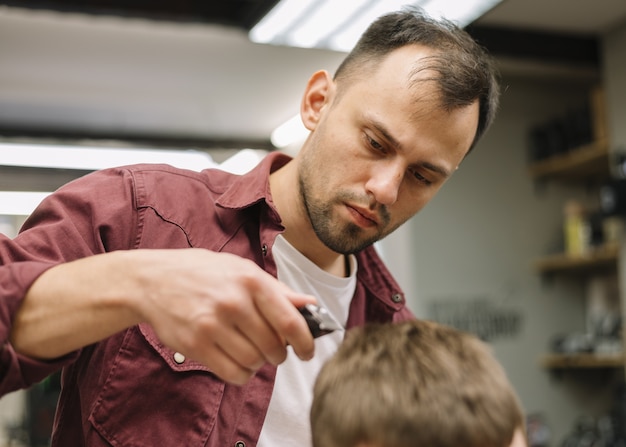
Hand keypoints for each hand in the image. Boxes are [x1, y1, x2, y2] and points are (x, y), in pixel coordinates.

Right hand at [130, 248, 316, 384]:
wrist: (152, 280)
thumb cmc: (202, 272)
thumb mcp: (241, 269)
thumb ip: (278, 290)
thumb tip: (311, 304)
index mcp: (250, 280)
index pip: (290, 321)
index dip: (305, 342)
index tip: (308, 352)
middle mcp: (233, 302)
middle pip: (273, 346)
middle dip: (279, 354)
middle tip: (274, 350)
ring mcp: (212, 325)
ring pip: (254, 362)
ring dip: (259, 363)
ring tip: (251, 351)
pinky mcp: (195, 346)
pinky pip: (233, 374)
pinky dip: (242, 374)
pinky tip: (238, 361)